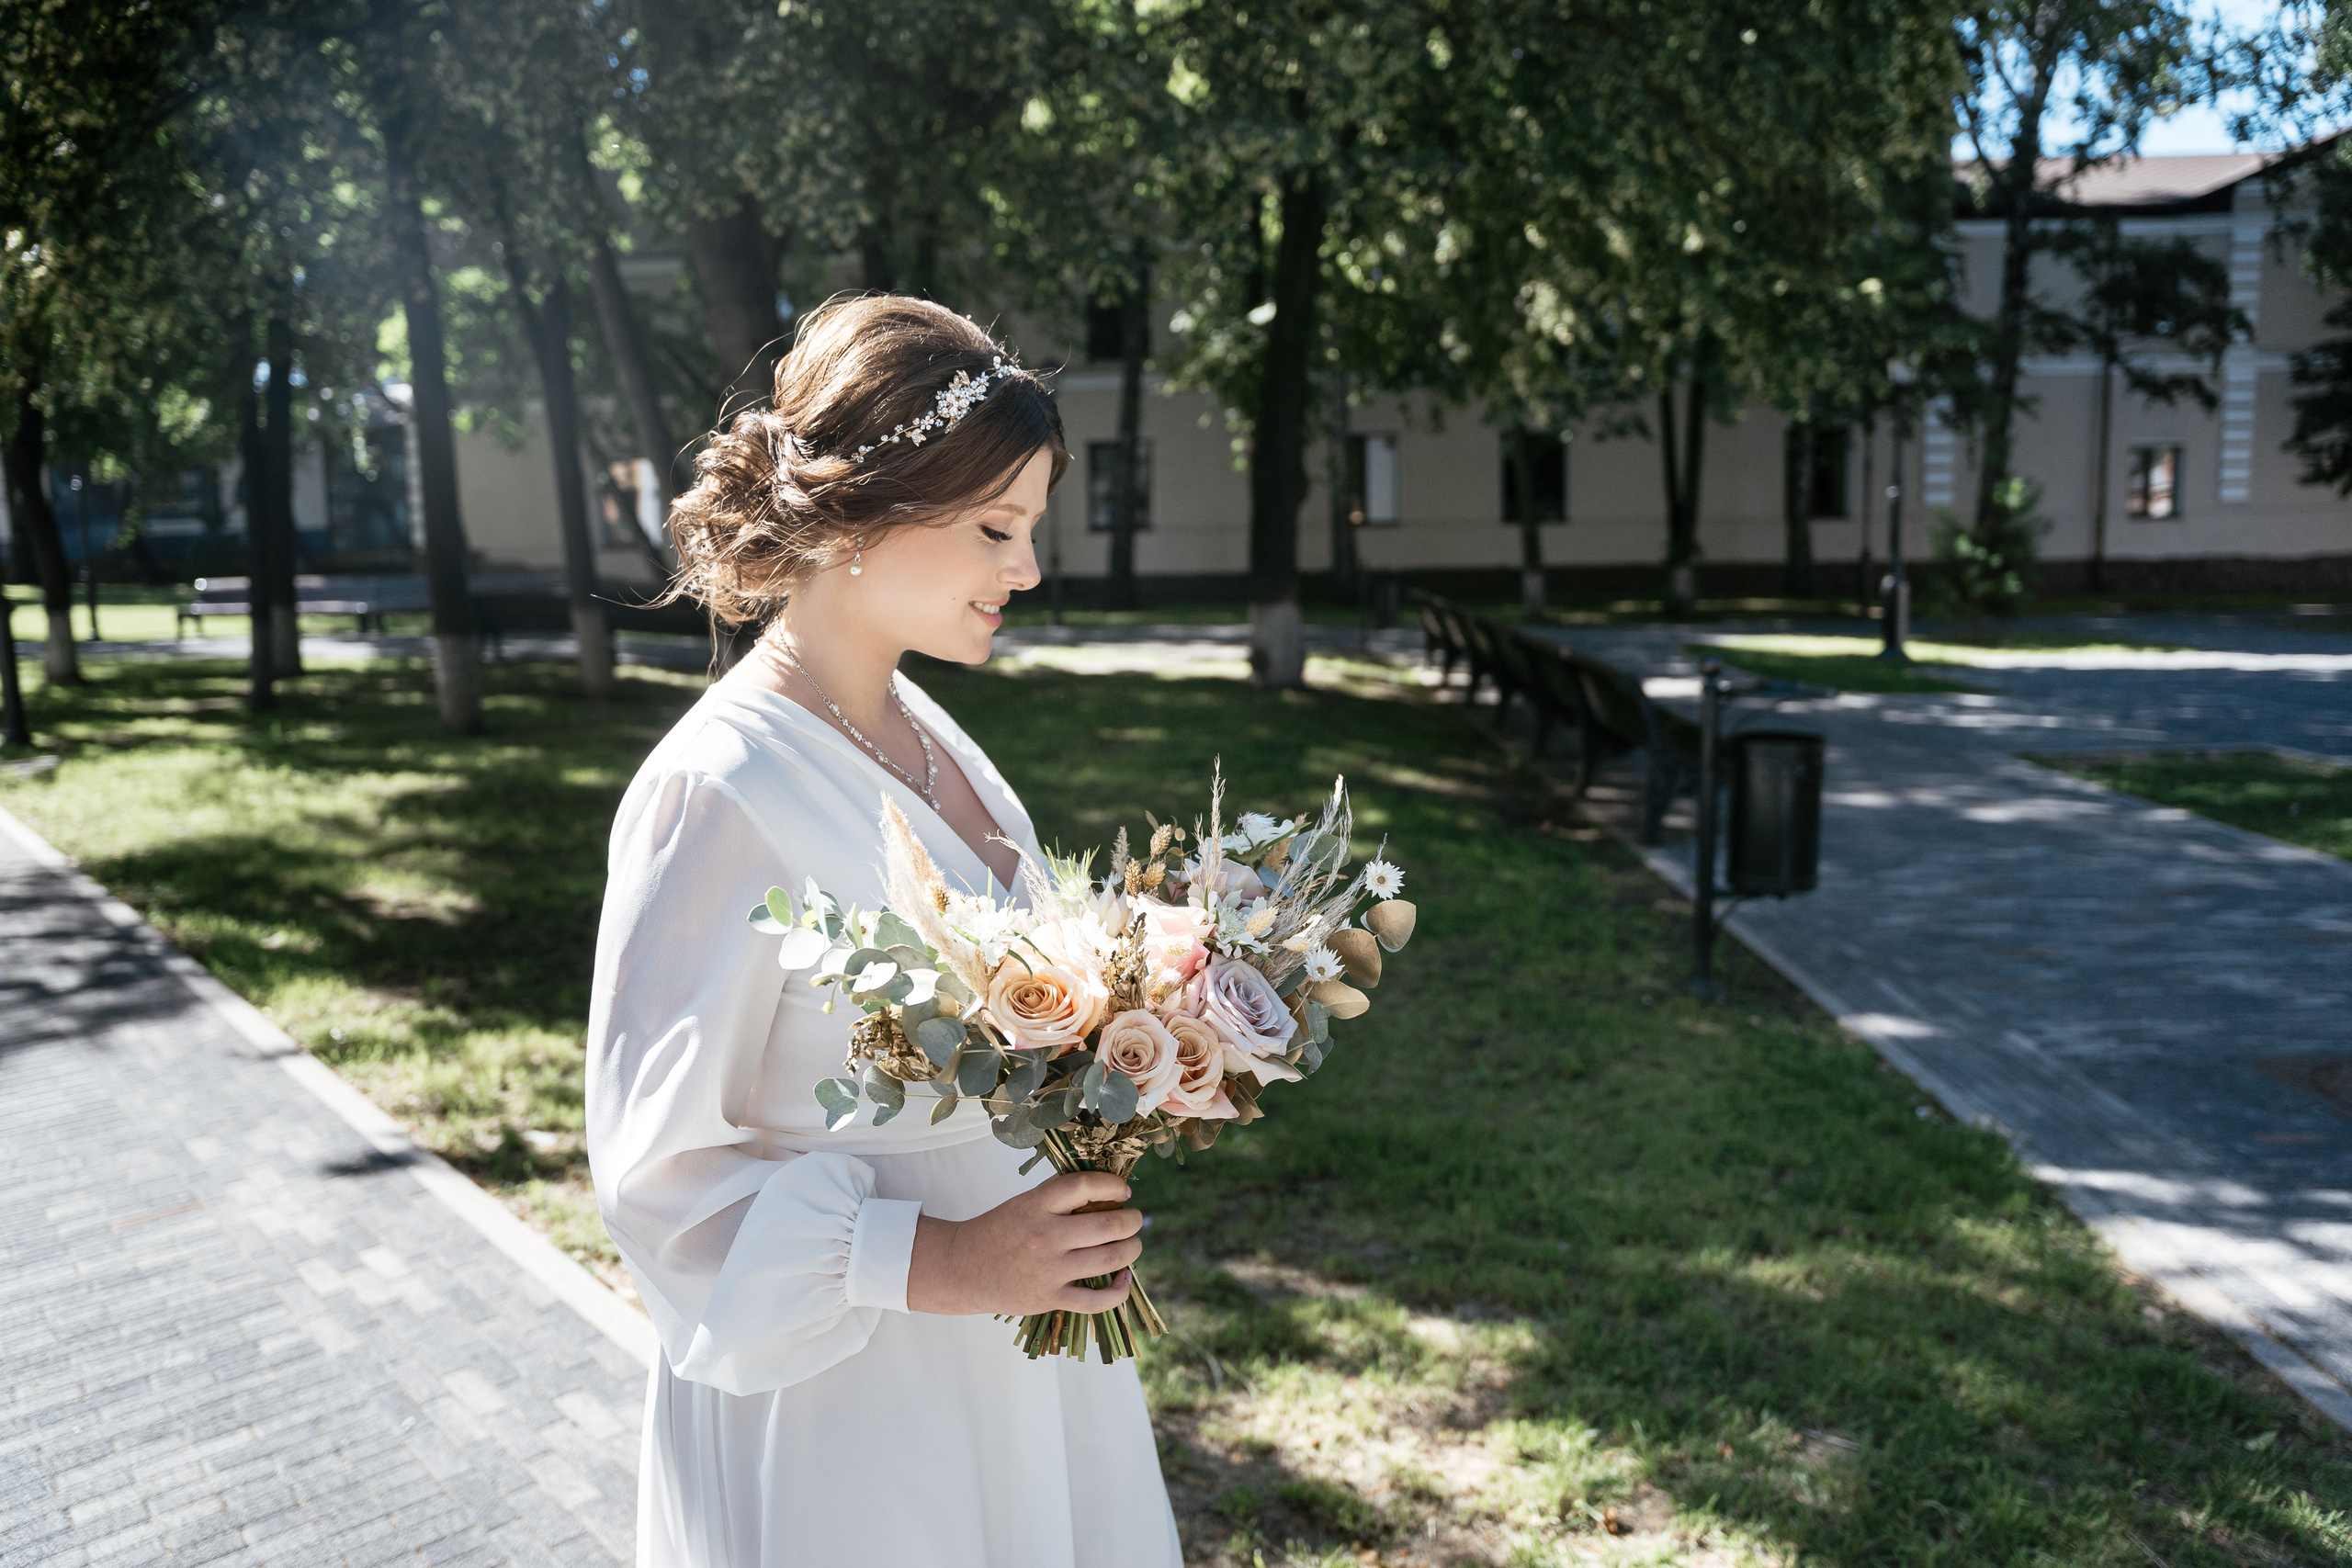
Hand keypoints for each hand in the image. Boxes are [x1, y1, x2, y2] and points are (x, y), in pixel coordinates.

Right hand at [904, 1172, 1142, 1316]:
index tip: (1124, 1190)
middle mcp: (1046, 1235)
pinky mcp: (1050, 1298)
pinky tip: (1124, 1279)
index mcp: (1037, 1205)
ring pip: (1109, 1259)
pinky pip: (1096, 1300)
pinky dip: (1118, 1291)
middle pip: (1108, 1224)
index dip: (1113, 1185)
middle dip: (1132, 1220)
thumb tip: (1108, 1193)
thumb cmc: (999, 1231)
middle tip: (1134, 1219)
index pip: (1085, 1186)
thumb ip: (1060, 1198)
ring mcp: (1049, 1269)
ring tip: (1133, 1244)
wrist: (962, 1268)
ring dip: (1132, 1249)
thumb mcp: (1024, 1203)